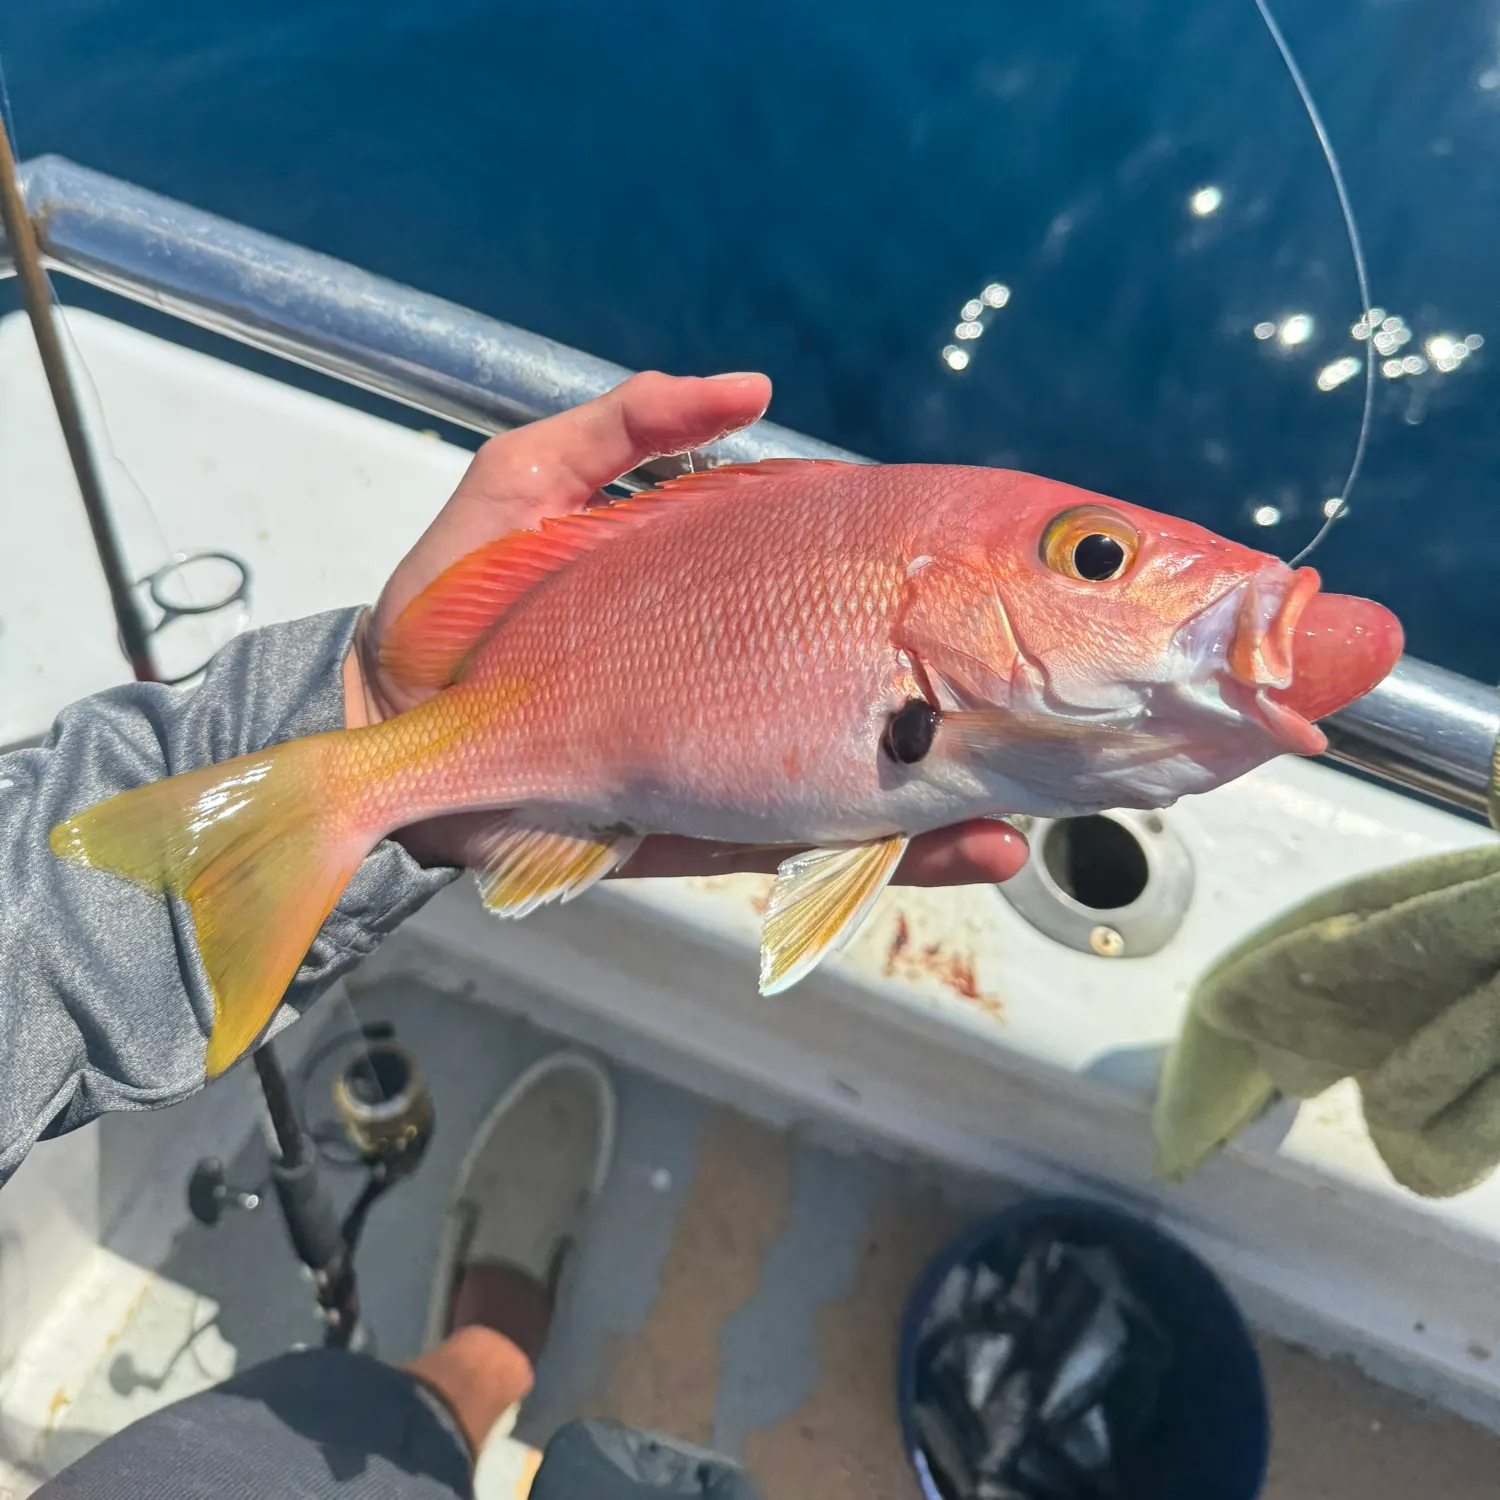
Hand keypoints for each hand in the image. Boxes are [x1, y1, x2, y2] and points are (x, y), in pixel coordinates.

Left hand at [345, 371, 1028, 886]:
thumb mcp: (534, 477)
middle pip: (912, 693)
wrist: (393, 724)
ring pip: (898, 779)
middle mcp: (766, 677)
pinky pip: (836, 852)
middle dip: (1016, 699)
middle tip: (1106, 690)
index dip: (966, 585)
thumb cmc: (456, 597)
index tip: (1048, 571)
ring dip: (992, 785)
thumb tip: (758, 387)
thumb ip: (635, 421)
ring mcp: (754, 758)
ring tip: (1072, 785)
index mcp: (742, 588)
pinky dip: (917, 854)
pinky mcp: (727, 831)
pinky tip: (982, 840)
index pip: (876, 588)